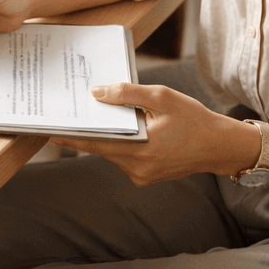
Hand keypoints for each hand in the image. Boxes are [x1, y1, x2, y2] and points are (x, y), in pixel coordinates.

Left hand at [51, 83, 261, 186]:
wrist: (219, 146)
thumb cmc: (193, 119)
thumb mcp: (162, 97)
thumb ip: (128, 94)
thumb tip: (97, 93)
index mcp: (141, 149)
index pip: (95, 142)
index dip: (71, 136)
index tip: (48, 129)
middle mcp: (137, 168)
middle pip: (100, 146)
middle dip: (85, 130)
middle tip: (65, 114)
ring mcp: (140, 175)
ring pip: (111, 151)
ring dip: (105, 134)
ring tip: (94, 114)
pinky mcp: (144, 176)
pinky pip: (123, 156)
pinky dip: (119, 142)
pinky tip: (122, 126)